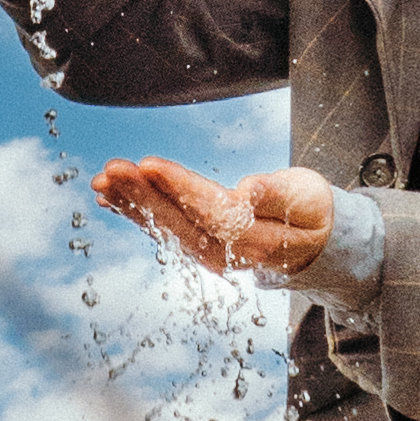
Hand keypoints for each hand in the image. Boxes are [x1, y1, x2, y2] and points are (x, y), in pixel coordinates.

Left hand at [90, 157, 333, 277]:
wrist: (316, 245)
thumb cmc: (312, 213)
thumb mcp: (309, 199)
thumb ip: (278, 196)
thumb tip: (248, 190)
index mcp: (259, 238)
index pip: (212, 211)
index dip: (179, 188)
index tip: (149, 165)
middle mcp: (229, 253)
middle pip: (180, 223)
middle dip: (143, 196)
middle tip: (112, 171)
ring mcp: (211, 255)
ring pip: (166, 229)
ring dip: (132, 204)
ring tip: (103, 181)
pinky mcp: (200, 247)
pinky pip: (165, 230)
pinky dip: (136, 213)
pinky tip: (110, 198)